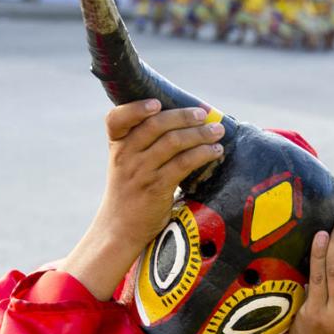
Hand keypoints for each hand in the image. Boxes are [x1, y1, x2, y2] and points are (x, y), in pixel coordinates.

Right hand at [61, 100, 224, 300]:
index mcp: (116, 146)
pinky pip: (184, 163)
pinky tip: (215, 152)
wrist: (119, 229)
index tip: (156, 103)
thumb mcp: (125, 164)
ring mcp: (141, 171)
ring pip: (173, 142)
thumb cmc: (129, 193)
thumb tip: (183, 122)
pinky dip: (203, 154)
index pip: (115, 119)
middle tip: (204, 114)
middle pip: (155, 125)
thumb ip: (142, 144)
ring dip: (200, 134)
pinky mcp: (156, 188)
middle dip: (183, 116)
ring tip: (217, 132)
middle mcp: (126, 156)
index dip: (135, 108)